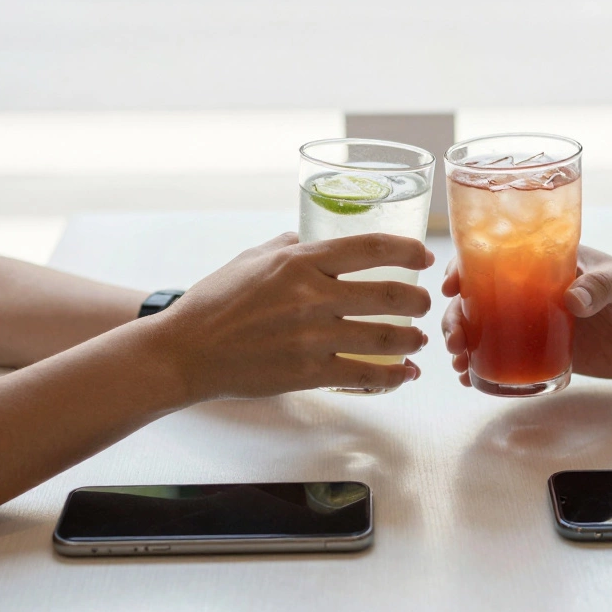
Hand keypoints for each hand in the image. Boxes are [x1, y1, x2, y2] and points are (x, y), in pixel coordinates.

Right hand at [157, 232, 433, 400]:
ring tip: (417, 339)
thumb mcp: (252, 258)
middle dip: (419, 300)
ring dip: (411, 338)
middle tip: (424, 303)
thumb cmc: (215, 302)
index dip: (407, 251)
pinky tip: (403, 374)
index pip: (370, 248)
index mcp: (299, 262)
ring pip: (384, 337)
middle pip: (389, 294)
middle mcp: (311, 297)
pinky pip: (365, 375)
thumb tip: (315, 235)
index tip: (424, 256)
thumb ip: (290, 245)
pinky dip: (392, 375)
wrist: (186, 351)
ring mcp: (311, 338)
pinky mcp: (307, 373)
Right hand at [441, 245, 611, 385]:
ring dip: (465, 343)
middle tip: (455, 341)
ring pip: (489, 329)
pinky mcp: (551, 352)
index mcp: (551, 261)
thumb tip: (572, 299)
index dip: (467, 267)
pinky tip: (473, 379)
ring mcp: (541, 322)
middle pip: (482, 298)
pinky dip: (487, 367)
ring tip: (459, 364)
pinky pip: (511, 357)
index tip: (451, 286)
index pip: (498, 255)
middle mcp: (538, 290)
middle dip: (457, 317)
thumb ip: (603, 286)